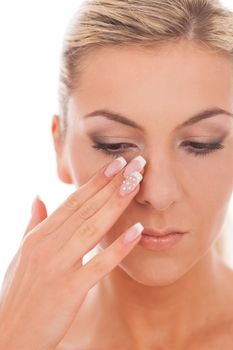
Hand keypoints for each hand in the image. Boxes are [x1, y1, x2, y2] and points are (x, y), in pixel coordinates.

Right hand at [0, 156, 144, 349]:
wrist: (8, 334)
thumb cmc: (18, 292)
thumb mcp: (23, 253)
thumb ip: (35, 223)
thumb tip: (39, 197)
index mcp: (40, 235)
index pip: (73, 201)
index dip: (97, 181)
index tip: (117, 163)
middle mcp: (48, 245)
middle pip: (85, 208)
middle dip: (112, 184)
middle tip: (135, 163)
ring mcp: (58, 266)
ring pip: (91, 228)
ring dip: (116, 204)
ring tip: (136, 183)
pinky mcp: (69, 290)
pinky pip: (98, 265)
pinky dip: (118, 247)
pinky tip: (138, 231)